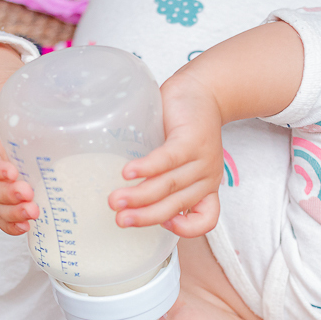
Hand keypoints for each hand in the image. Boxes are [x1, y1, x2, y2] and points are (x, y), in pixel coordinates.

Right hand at [0, 89, 38, 234]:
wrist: (5, 111)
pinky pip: (3, 214)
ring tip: (31, 214)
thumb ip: (48, 97)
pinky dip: (11, 224)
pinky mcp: (7, 194)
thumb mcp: (26, 98)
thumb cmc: (17, 107)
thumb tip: (80, 90)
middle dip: (8, 195)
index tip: (11, 172)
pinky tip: (26, 228)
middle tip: (28, 195)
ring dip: (11, 212)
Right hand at [107, 72, 224, 237]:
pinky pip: (168, 159)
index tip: (163, 225)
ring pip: (168, 185)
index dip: (186, 229)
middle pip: (176, 206)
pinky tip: (127, 173)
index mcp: (205, 188)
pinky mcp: (191, 139)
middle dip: (145, 217)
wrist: (205, 90)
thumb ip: (161, 180)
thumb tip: (125, 198)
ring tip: (114, 200)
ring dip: (139, 197)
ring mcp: (201, 159)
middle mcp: (206, 178)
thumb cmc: (185, 128)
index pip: (206, 219)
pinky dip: (146, 168)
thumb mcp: (181, 162)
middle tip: (120, 220)